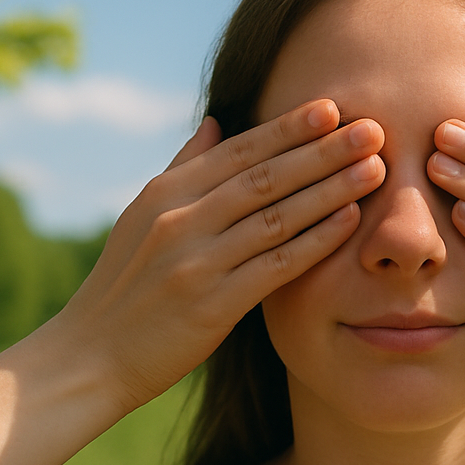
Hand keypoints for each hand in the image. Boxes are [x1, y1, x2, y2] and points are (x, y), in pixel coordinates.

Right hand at [57, 99, 384, 410]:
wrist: (90, 357)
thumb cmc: (124, 288)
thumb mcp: (141, 218)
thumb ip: (183, 170)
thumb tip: (217, 123)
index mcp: (165, 194)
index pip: (239, 151)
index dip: (288, 129)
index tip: (332, 107)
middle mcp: (180, 220)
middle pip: (266, 176)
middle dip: (323, 150)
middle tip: (373, 127)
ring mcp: (196, 261)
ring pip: (277, 215)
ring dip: (330, 189)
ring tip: (374, 168)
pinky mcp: (212, 304)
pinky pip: (275, 264)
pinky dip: (314, 240)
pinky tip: (348, 222)